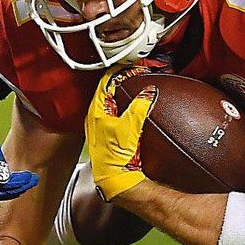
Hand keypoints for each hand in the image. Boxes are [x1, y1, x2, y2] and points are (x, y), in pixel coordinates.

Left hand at [85, 70, 152, 201]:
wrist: (114, 178)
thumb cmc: (114, 155)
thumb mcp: (128, 128)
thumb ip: (139, 107)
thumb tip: (149, 92)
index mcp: (96, 110)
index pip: (105, 81)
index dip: (120, 71)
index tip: (134, 66)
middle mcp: (96, 115)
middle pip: (109, 89)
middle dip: (124, 79)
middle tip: (139, 73)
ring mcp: (103, 124)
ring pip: (114, 99)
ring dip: (126, 91)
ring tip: (140, 84)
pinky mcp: (110, 132)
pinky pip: (119, 110)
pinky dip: (128, 104)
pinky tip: (138, 106)